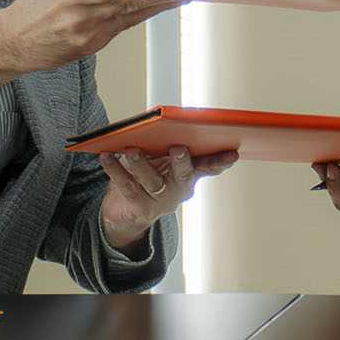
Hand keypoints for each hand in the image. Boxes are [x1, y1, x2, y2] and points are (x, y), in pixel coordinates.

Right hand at [0, 0, 190, 92]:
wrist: (13, 44)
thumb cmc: (31, 11)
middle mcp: (83, 21)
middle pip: (131, 6)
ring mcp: (90, 38)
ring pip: (130, 20)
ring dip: (156, 7)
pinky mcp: (91, 49)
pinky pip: (117, 30)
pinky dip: (131, 18)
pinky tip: (144, 9)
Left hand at [98, 144, 238, 252]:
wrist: (127, 215)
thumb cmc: (146, 177)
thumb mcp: (160, 161)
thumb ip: (163, 147)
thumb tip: (160, 124)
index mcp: (189, 174)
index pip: (208, 166)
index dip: (220, 160)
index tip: (232, 152)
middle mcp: (179, 189)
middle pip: (184, 174)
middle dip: (182, 161)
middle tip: (178, 148)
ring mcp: (160, 201)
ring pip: (153, 181)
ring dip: (142, 163)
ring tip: (131, 149)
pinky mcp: (140, 208)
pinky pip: (127, 187)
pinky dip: (115, 170)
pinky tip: (107, 156)